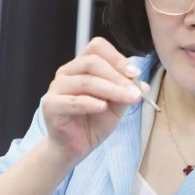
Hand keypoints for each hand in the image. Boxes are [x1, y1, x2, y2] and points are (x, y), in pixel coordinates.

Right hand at [42, 37, 146, 163]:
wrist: (75, 147)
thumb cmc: (94, 123)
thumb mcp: (117, 106)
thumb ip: (127, 93)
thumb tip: (143, 85)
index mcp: (81, 66)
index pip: (96, 47)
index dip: (117, 57)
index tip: (135, 73)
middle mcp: (67, 72)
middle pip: (92, 62)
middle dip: (118, 76)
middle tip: (135, 92)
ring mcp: (57, 88)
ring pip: (85, 81)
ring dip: (111, 90)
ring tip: (128, 99)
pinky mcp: (51, 106)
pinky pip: (72, 101)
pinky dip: (90, 103)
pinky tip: (103, 107)